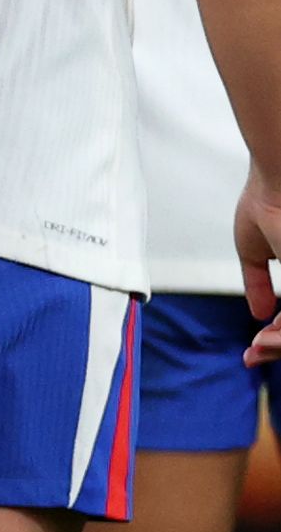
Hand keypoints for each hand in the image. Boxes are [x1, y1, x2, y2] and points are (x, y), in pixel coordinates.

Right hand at [244, 168, 280, 364]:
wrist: (277, 180)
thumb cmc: (268, 198)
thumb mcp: (253, 249)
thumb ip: (256, 282)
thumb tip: (259, 311)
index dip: (277, 331)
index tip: (258, 342)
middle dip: (276, 344)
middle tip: (254, 351)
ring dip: (279, 343)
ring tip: (257, 348)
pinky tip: (265, 339)